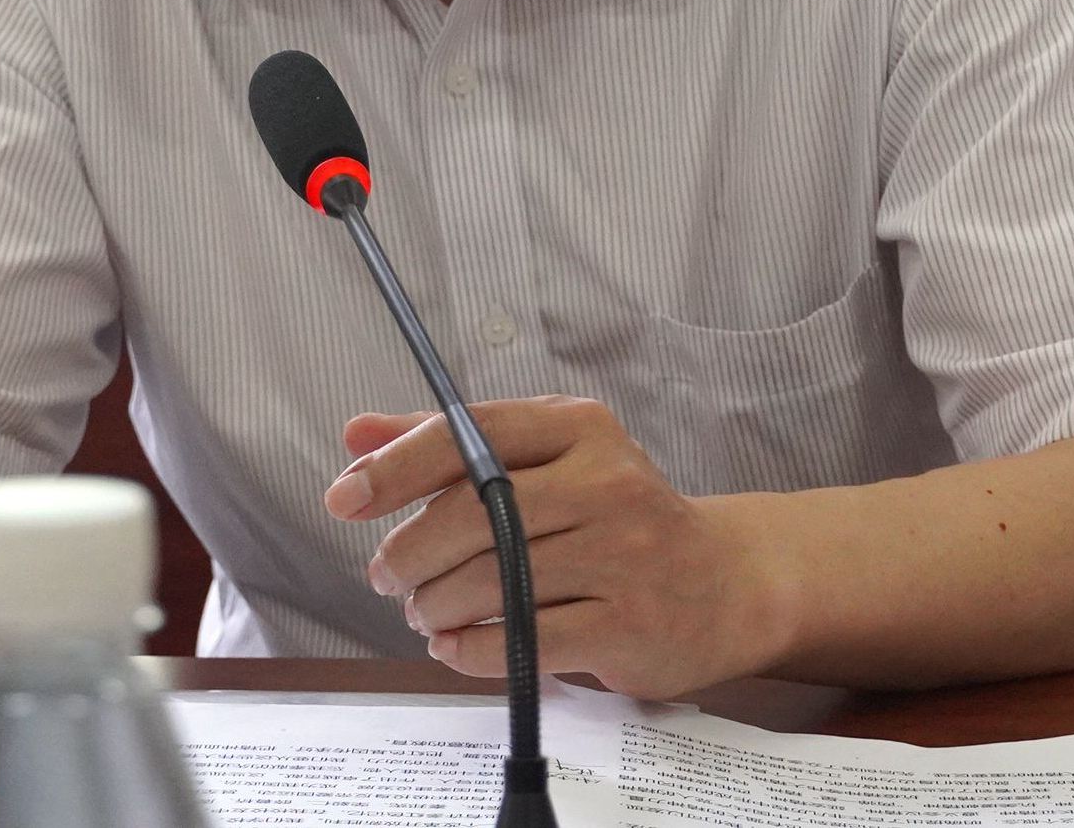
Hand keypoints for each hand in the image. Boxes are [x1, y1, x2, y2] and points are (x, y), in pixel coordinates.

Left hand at [325, 396, 784, 700]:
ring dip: (433, 604)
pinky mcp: (628, 623)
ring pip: (492, 581)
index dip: (396, 467)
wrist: (728, 582)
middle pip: (473, 515)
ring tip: (422, 610)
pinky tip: (456, 642)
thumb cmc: (620, 516)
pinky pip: (521, 640)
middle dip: (408, 552)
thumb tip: (359, 434)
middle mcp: (605, 480)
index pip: (470, 434)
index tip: (345, 496)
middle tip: (386, 574)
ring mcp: (623, 553)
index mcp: (578, 426)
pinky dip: (469, 647)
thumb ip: (454, 447)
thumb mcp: (548, 458)